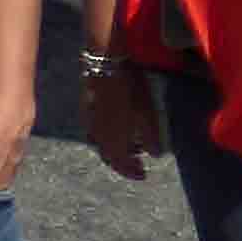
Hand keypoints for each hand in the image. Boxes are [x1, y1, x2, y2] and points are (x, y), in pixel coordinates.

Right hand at [80, 64, 161, 178]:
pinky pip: (96, 134)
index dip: (132, 172)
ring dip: (115, 151)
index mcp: (113, 140)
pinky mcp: (86, 111)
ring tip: (130, 148)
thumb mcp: (146, 113)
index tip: (143, 175)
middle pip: (109, 157)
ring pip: (102, 146)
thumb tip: (155, 155)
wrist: (105, 64)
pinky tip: (115, 131)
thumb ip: (150, 136)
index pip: (121, 164)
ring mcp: (90, 123)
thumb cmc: (130, 88)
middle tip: (136, 165)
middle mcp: (98, 136)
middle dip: (123, 164)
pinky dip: (107, 139)